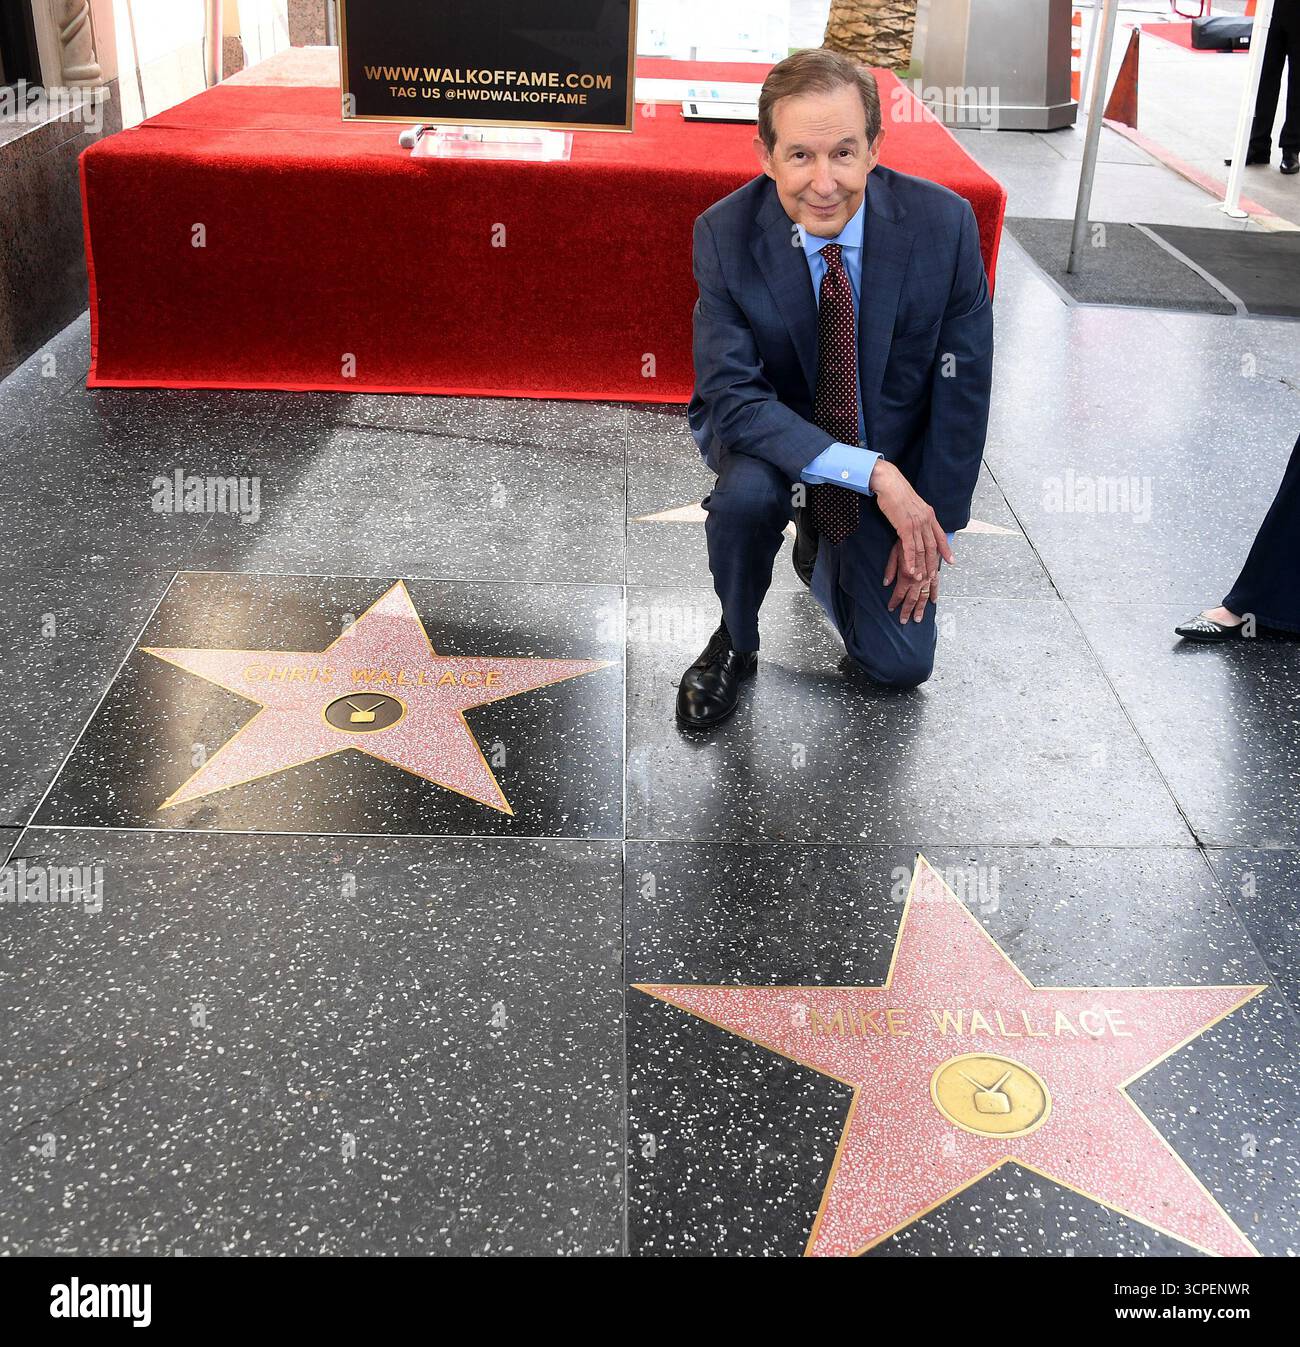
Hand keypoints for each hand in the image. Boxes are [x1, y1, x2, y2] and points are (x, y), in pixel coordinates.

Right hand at [871, 460, 952, 622]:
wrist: (888, 482)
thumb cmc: (896, 492)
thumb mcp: (912, 505)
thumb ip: (916, 515)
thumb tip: (916, 521)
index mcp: (929, 514)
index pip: (940, 535)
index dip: (946, 549)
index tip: (951, 560)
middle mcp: (926, 519)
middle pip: (932, 546)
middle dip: (933, 563)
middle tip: (934, 577)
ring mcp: (917, 523)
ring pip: (922, 549)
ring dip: (922, 566)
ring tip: (922, 579)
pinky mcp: (905, 526)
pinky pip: (910, 547)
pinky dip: (911, 561)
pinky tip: (911, 571)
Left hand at [884, 540, 943, 622]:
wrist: (921, 530)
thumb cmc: (905, 540)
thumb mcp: (894, 553)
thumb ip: (890, 569)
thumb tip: (885, 583)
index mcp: (907, 574)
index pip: (899, 593)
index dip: (895, 602)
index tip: (891, 609)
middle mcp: (918, 578)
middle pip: (912, 598)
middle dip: (907, 610)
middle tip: (904, 621)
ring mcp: (928, 576)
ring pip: (924, 595)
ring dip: (921, 608)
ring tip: (918, 618)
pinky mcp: (935, 571)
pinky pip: (936, 585)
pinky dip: (934, 593)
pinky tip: (933, 601)